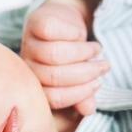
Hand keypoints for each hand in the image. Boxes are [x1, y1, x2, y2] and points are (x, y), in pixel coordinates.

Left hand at [21, 0, 108, 115]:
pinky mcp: (34, 23)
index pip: (54, 98)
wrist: (65, 22)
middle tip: (103, 66)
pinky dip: (72, 33)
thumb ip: (82, 95)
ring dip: (82, 53)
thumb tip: (89, 110)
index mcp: (37, 87)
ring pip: (54, 54)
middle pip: (54, 75)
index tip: (98, 83)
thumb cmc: (72, 54)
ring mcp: (29, 45)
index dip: (79, 93)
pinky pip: (51, 31)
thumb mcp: (79, 76)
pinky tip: (81, 34)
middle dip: (85, 73)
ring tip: (97, 50)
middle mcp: (29, 67)